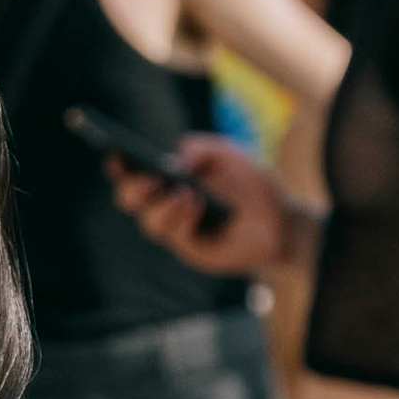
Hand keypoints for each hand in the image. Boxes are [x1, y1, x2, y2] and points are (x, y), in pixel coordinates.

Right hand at [106, 133, 296, 278]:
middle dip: (132, 189)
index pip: (133, 174)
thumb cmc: (251, 184)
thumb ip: (199, 148)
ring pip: (149, 222)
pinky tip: (196, 204)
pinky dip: (183, 218)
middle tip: (149, 178)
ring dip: (162, 206)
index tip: (116, 156)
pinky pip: (176, 236)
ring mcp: (176, 230)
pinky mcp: (192, 250)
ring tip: (185, 193)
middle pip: (129, 201)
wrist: (282, 219)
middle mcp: (165, 205)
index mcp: (168, 179)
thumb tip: (173, 163)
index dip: (119, 166)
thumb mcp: (227, 153)